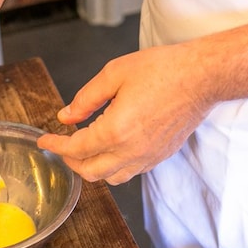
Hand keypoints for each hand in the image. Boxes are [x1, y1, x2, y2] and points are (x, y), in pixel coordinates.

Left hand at [37, 45, 216, 184]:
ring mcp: (148, 156)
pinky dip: (114, 167)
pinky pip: (130, 172)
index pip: (75, 149)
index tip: (44, 141)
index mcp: (116, 130)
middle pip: (90, 171)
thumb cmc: (163, 70)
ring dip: (92, 168)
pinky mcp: (160, 156)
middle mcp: (131, 150)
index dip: (55, 146)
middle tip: (63, 146)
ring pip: (110, 178)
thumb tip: (66, 116)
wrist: (203, 77)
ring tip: (85, 151)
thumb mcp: (114, 74)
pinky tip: (111, 150)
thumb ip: (85, 99)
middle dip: (71, 161)